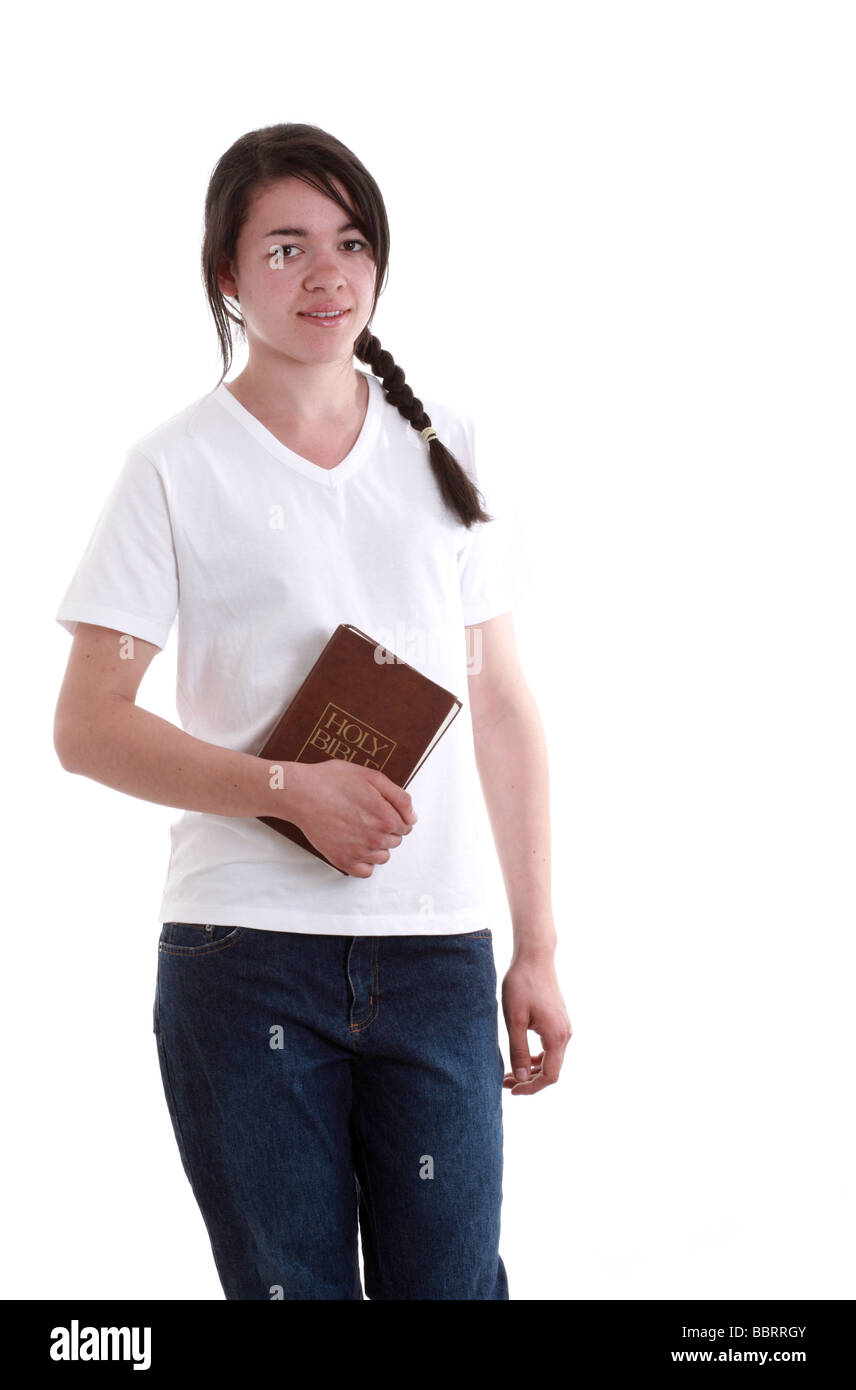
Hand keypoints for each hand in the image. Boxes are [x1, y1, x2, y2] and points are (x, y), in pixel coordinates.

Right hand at [286, 760, 416, 876]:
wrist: (301, 793)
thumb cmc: (334, 781)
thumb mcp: (373, 777)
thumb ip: (400, 798)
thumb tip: (412, 818)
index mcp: (386, 818)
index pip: (406, 826)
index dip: (395, 816)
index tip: (380, 809)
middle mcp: (375, 839)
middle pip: (395, 841)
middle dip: (386, 830)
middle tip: (365, 816)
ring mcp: (358, 852)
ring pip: (382, 857)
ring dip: (376, 846)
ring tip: (359, 830)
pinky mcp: (342, 861)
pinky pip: (365, 872)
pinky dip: (364, 862)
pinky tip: (355, 847)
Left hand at [501, 950, 571, 1093]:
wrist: (535, 957)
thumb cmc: (521, 985)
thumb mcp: (514, 1019)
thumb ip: (518, 1050)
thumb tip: (522, 1078)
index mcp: (556, 1036)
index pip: (550, 1075)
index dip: (531, 1087)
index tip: (512, 1090)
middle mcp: (565, 1034)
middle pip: (551, 1070)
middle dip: (528, 1080)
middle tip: (504, 1082)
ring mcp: (563, 1027)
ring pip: (550, 1059)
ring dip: (531, 1069)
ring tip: (509, 1072)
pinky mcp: (558, 1021)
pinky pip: (550, 1047)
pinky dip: (536, 1057)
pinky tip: (520, 1056)